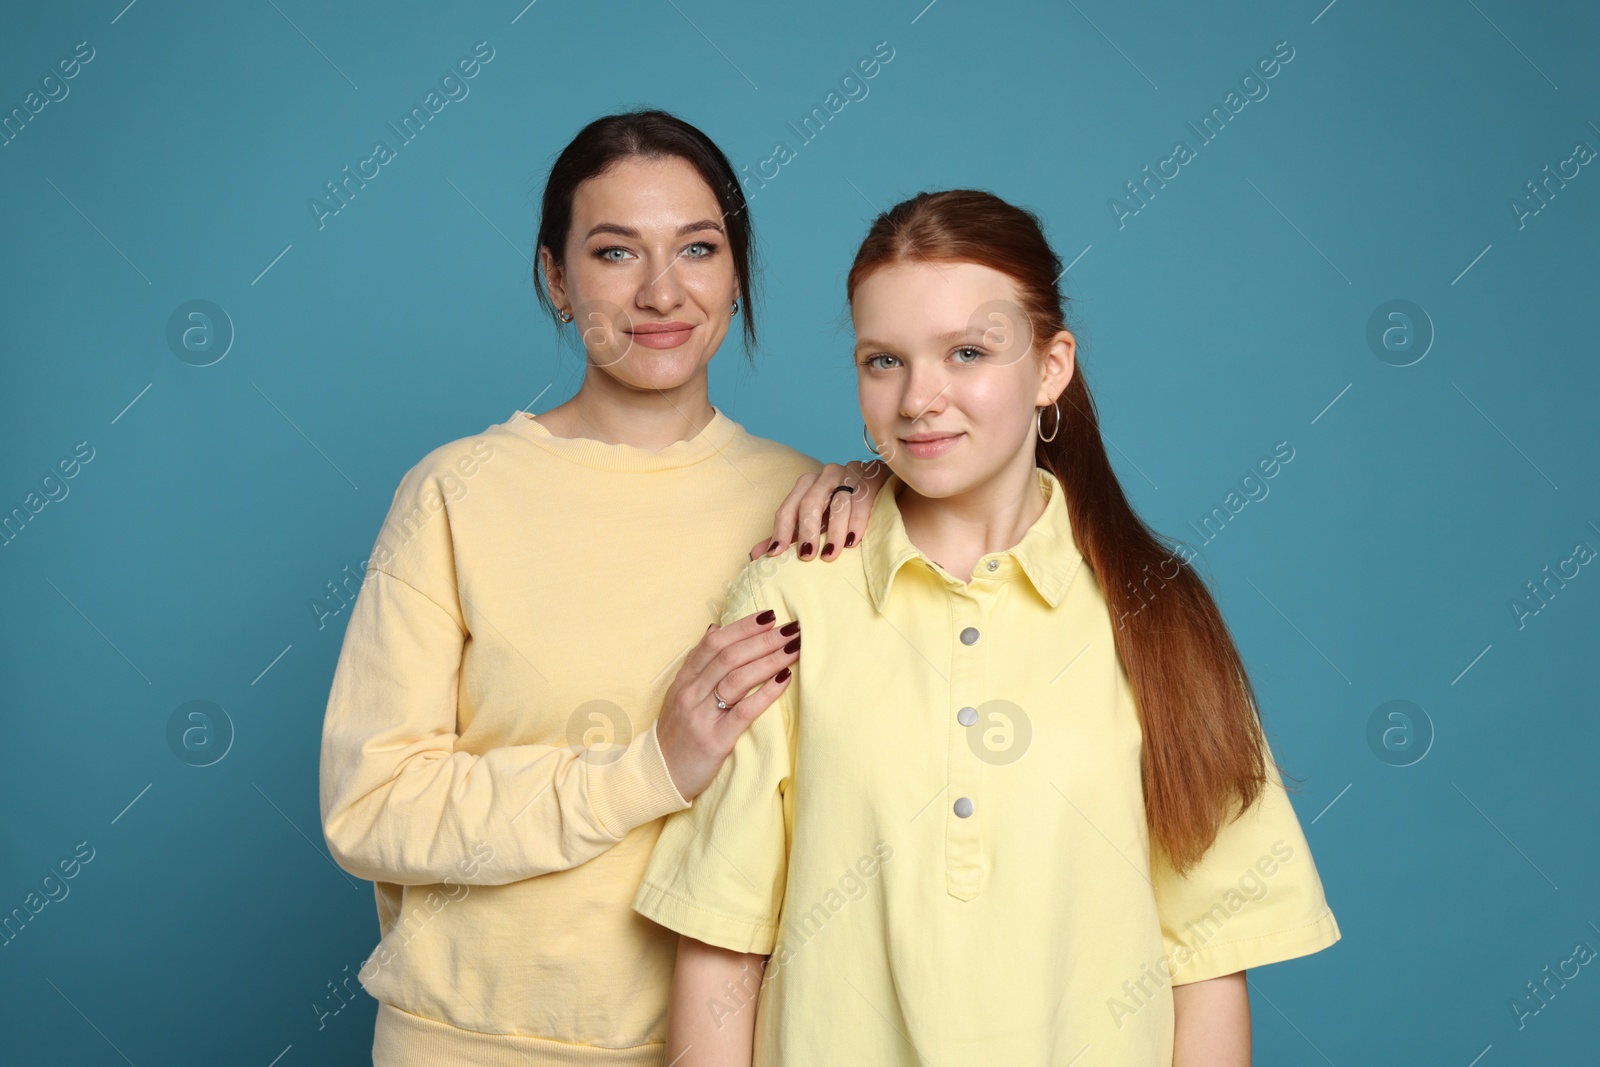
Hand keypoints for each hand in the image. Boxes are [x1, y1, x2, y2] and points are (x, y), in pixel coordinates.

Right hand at [655, 609, 799, 799]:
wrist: (658, 775)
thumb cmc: (677, 732)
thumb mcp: (679, 693)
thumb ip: (698, 663)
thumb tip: (715, 628)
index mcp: (685, 679)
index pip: (714, 643)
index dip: (743, 626)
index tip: (769, 615)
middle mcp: (691, 693)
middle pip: (730, 657)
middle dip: (763, 639)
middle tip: (791, 628)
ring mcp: (702, 716)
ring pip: (738, 679)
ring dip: (770, 660)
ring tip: (794, 648)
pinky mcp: (715, 740)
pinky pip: (744, 711)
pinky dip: (766, 693)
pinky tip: (785, 679)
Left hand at [749, 459, 891, 562]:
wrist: (887, 494)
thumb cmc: (846, 515)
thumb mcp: (817, 527)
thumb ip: (790, 538)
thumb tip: (756, 555)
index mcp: (808, 484)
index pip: (789, 507)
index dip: (781, 530)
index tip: (776, 554)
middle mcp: (827, 475)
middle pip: (810, 502)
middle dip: (807, 530)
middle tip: (806, 556)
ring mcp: (851, 472)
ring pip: (837, 501)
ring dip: (833, 531)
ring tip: (829, 554)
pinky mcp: (874, 474)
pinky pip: (863, 497)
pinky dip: (857, 521)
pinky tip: (853, 540)